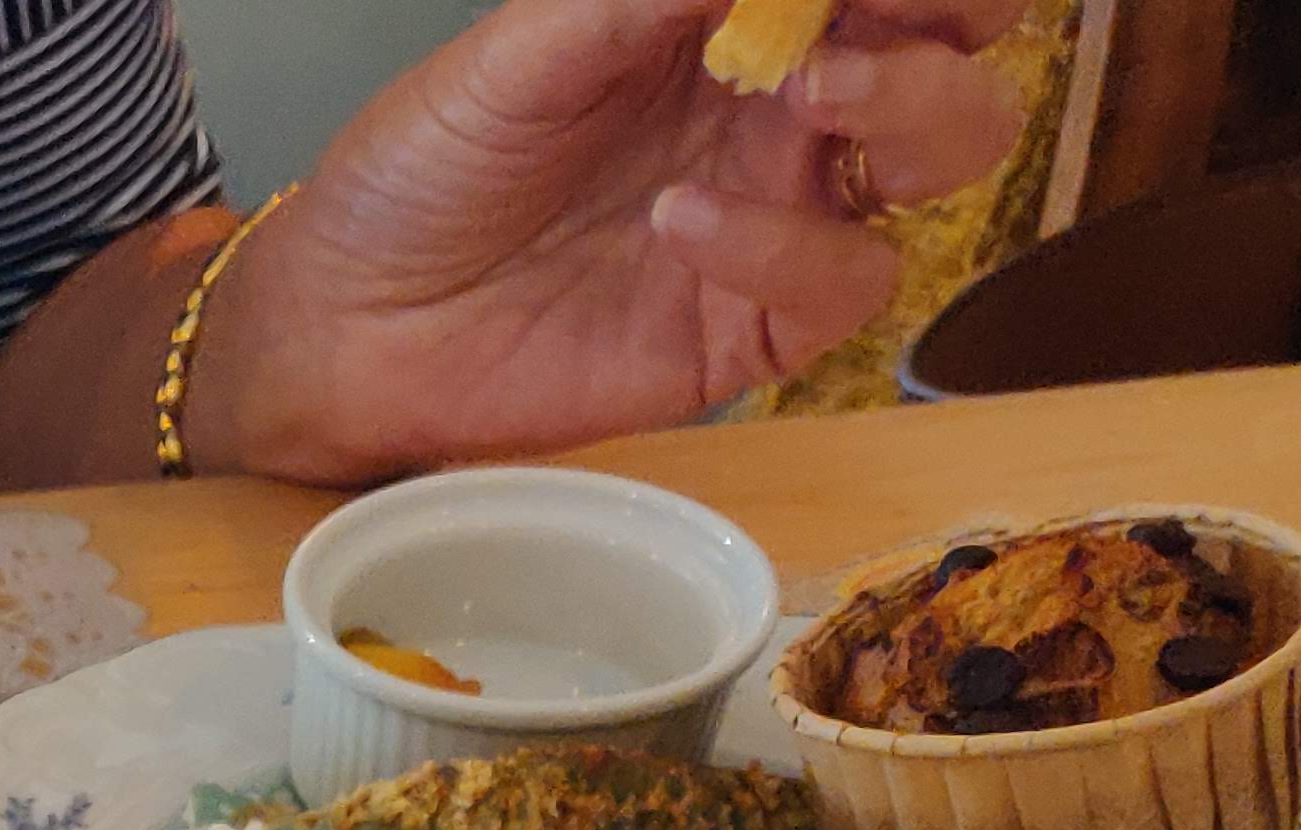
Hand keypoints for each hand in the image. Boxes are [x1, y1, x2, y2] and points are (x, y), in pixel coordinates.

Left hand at [191, 0, 1030, 483]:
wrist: (341, 324)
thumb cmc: (422, 170)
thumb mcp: (530, 47)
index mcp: (737, 23)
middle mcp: (782, 113)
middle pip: (959, 57)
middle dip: (950, 20)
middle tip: (864, 24)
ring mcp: (779, 217)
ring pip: (943, 159)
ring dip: (909, 110)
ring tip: (811, 92)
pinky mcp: (751, 327)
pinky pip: (842, 280)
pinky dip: (784, 243)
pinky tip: (682, 222)